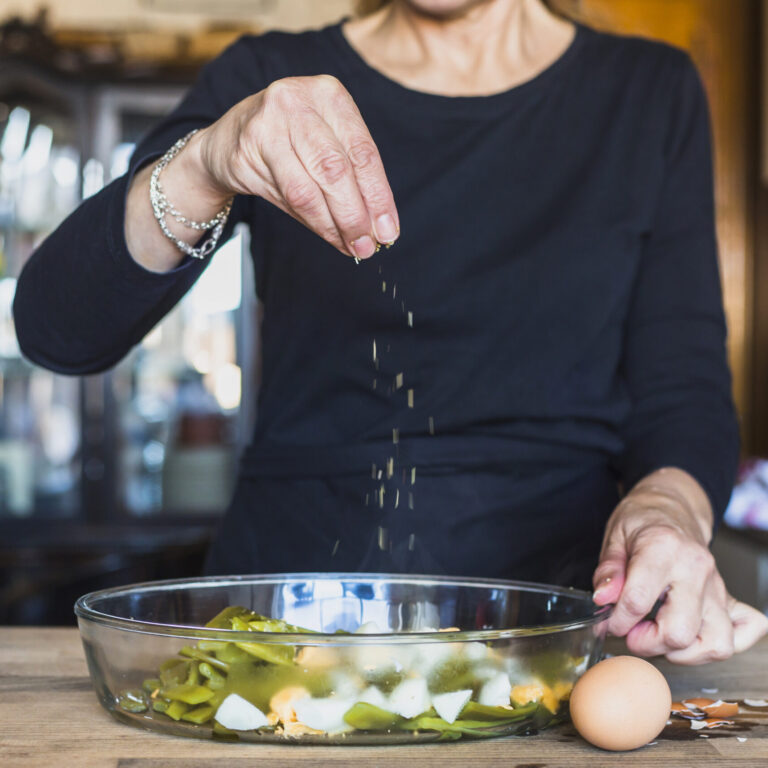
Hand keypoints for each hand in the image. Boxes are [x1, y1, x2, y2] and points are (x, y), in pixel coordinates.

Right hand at [198, 75, 399, 259]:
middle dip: (357, 215)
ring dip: (334, 226)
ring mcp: (268, 123)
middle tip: (369, 246)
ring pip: (310, 189)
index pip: (363, 152)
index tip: (390, 230)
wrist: (229, 139)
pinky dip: (313, 222)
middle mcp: (298, 101)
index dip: (379, 196)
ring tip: (352, 247)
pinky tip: (328, 236)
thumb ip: (354, 180)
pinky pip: (286, 196)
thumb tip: (381, 228)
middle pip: (337, 170)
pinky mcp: (247, 149)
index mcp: (330, 94)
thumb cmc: (291, 143)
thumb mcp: (328, 146)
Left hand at [592, 468, 767, 664]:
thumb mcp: (614, 536)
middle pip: (679, 632)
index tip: (610, 620)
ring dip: (682, 653)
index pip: (638, 600)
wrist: (672, 509)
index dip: (617, 620)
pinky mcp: (729, 598)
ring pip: (715, 644)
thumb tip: (603, 599)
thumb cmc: (642, 522)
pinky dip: (719, 646)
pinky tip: (692, 640)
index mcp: (663, 548)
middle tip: (632, 631)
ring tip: (659, 636)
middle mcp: (696, 568)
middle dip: (647, 642)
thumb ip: (608, 571)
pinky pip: (743, 634)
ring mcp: (717, 586)